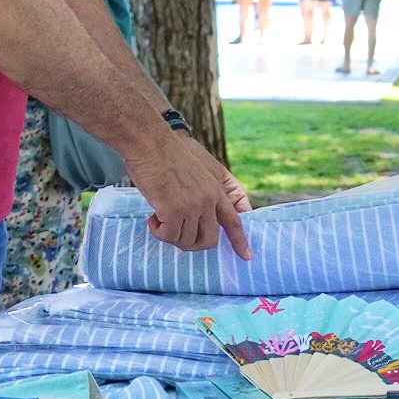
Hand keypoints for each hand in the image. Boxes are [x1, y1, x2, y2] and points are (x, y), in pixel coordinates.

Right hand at [130, 128, 252, 256]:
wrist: (151, 142)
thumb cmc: (168, 154)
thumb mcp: (199, 170)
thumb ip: (205, 191)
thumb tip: (199, 214)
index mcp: (217, 190)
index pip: (234, 221)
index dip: (240, 241)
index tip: (247, 256)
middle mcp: (209, 201)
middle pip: (209, 240)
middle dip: (192, 244)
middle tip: (175, 234)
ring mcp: (193, 206)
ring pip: (186, 241)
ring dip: (170, 235)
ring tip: (159, 217)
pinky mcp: (174, 210)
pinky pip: (168, 236)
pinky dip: (158, 232)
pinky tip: (152, 217)